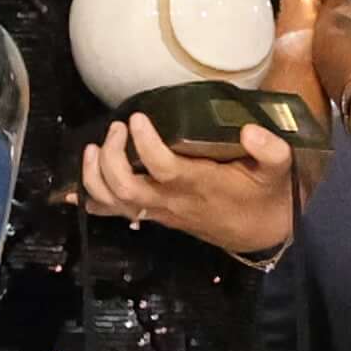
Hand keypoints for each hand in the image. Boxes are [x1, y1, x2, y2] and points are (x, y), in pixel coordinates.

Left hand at [73, 110, 296, 258]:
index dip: (146, 145)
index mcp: (200, 186)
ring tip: (95, 147)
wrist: (260, 232)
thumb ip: (271, 151)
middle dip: (112, 157)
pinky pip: (114, 214)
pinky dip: (91, 201)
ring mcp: (160, 211)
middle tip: (118, 128)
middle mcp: (173, 201)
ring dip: (94, 176)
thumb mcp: (278, 171)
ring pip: (113, 202)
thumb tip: (251, 130)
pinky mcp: (154, 215)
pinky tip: (72, 189)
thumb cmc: (265, 194)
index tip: (140, 118)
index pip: (163, 168)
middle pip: (126, 187)